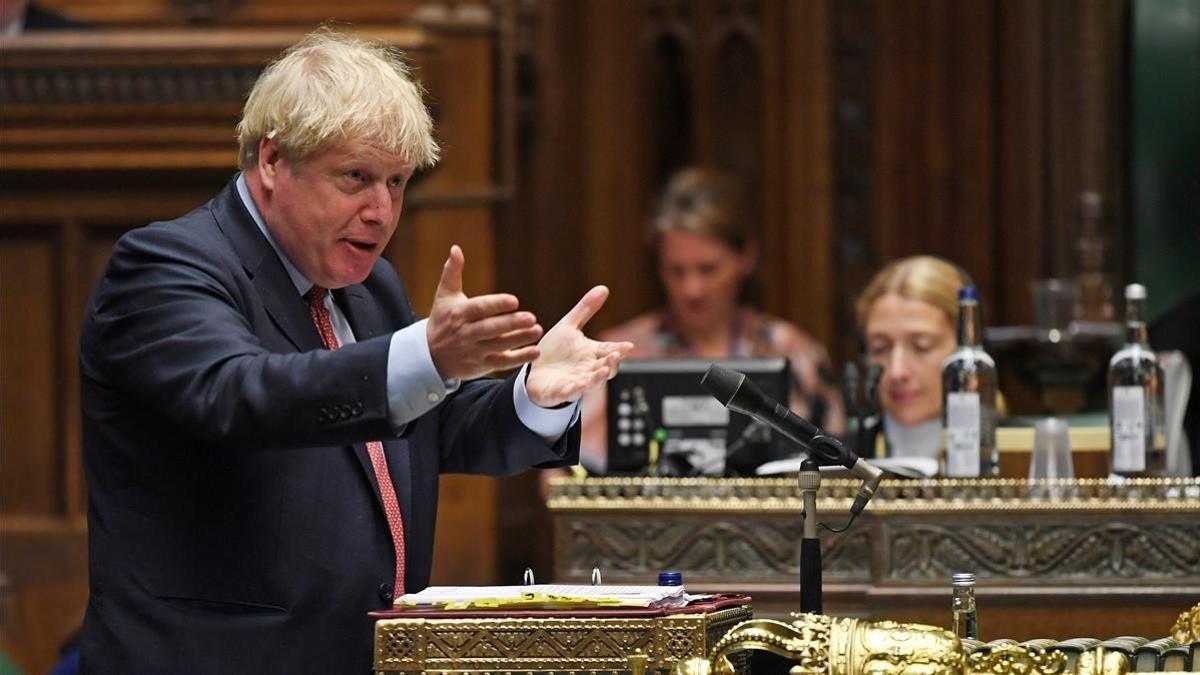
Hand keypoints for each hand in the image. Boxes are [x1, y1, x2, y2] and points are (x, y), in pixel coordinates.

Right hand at [426, 245, 543, 379]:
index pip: (479, 309)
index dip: (496, 304)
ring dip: (519, 339)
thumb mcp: (444, 295)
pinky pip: (501, 363)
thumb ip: (452, 272)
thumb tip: (456, 248)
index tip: (514, 300)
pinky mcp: (481, 365)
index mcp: (459, 314)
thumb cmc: (442, 319)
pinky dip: (519, 358)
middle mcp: (466, 333)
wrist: (430, 355)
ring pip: (498, 346)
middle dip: (511, 324)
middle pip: (490, 329)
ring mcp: (473, 351)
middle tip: (531, 317)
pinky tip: (535, 351)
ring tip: (537, 330)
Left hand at [525, 285, 633, 407]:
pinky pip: (568, 393)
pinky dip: (573, 390)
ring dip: (598, 378)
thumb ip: (586, 309)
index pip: (610, 350)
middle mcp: (587, 369)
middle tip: (616, 355)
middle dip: (612, 363)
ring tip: (603, 371)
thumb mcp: (569, 326)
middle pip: (605, 368)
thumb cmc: (555, 351)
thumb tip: (604, 288)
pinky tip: (576, 386)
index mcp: (592, 353)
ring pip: (591, 382)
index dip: (620, 349)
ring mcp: (576, 382)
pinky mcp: (559, 392)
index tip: (628, 346)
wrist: (533, 372)